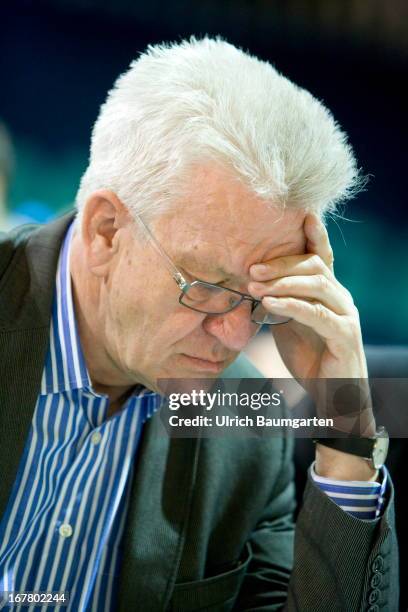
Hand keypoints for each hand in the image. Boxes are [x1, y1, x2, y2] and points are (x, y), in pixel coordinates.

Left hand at [248, 214, 374, 435]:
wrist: (331, 392)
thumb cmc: (309, 356)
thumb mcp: (289, 324)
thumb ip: (279, 302)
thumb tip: (250, 286)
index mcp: (328, 292)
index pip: (321, 257)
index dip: (314, 235)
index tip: (301, 214)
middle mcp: (340, 298)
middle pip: (315, 266)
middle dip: (282, 263)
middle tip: (251, 269)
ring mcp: (345, 315)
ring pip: (318, 285)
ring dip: (284, 282)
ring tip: (255, 285)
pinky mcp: (344, 335)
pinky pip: (318, 314)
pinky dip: (293, 305)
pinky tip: (271, 303)